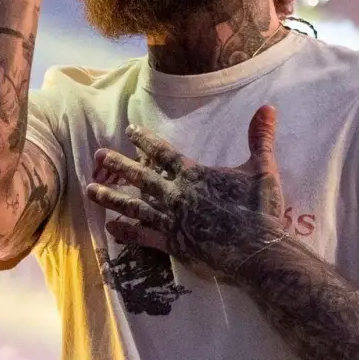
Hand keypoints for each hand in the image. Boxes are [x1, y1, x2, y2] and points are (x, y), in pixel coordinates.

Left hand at [86, 106, 287, 276]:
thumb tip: (268, 107)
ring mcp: (172, 221)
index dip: (146, 141)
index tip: (130, 131)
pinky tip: (111, 227)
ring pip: (135, 207)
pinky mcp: (173, 245)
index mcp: (195, 176)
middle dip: (118, 165)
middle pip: (141, 177)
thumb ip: (260, 138)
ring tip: (91, 190)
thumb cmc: (260, 211)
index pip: (164, 154)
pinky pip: (143, 237)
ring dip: (112, 198)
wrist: (258, 251)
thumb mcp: (262, 170)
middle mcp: (177, 196)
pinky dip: (126, 232)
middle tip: (98, 155)